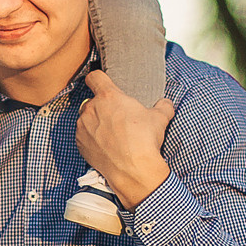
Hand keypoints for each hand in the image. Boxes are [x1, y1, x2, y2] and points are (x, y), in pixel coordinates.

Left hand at [75, 69, 174, 208]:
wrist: (133, 169)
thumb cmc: (144, 139)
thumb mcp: (160, 118)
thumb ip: (163, 106)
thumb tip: (166, 103)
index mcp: (108, 96)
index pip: (94, 77)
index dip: (98, 78)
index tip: (101, 83)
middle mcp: (91, 108)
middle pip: (92, 100)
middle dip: (102, 107)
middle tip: (116, 117)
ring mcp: (83, 126)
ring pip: (86, 118)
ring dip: (95, 122)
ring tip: (111, 134)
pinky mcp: (80, 143)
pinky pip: (83, 135)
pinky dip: (91, 138)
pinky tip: (105, 146)